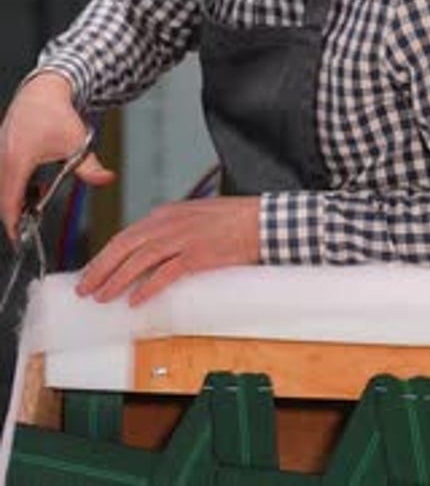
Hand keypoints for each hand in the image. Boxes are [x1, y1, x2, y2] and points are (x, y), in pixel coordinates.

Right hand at [0, 72, 114, 240]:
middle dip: (15, 214)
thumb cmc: (57, 114)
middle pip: (3, 197)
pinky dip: (13, 185)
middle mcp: (3, 157)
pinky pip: (2, 175)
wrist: (43, 91)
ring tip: (38, 199)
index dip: (13, 223)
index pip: (10, 201)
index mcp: (18, 160)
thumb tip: (107, 179)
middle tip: (30, 224)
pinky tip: (34, 185)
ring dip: (15, 198)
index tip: (17, 237)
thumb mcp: (78, 144)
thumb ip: (91, 168)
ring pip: (2, 186)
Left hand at [76, 195, 260, 305]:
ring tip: (103, 297)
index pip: (125, 235)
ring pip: (139, 260)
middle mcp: (169, 223)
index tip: (92, 272)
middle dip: (101, 269)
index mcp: (165, 214)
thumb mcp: (192, 216)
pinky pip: (166, 273)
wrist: (259, 220)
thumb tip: (148, 251)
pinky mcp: (198, 255)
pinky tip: (136, 299)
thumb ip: (169, 231)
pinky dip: (148, 287)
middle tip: (86, 289)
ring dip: (117, 280)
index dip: (104, 256)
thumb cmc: (231, 220)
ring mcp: (183, 238)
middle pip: (125, 246)